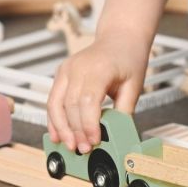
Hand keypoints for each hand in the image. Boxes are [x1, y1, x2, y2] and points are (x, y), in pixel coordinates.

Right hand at [46, 37, 147, 154]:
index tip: (94, 141)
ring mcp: (67, 69)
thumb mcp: (134, 85)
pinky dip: (54, 119)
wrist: (120, 37)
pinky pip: (53, 99)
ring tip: (70, 145)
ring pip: (56, 104)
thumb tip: (115, 136)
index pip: (88, 100)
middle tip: (84, 148)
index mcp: (99, 68)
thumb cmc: (129, 59)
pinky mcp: (61, 73)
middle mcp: (79, 67)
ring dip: (61, 128)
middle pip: (71, 105)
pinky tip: (58, 134)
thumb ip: (124, 111)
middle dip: (76, 131)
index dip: (88, 124)